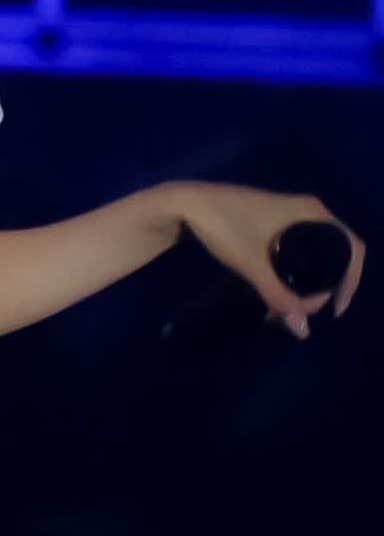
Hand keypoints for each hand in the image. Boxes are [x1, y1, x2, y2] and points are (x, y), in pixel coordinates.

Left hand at [170, 184, 365, 337]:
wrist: (184, 204)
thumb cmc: (222, 226)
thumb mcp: (252, 264)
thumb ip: (279, 296)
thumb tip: (303, 331)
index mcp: (311, 213)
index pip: (351, 247)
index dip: (351, 280)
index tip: (335, 308)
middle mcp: (306, 211)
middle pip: (333, 253)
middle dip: (323, 286)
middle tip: (301, 312)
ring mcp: (289, 215)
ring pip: (312, 253)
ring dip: (305, 282)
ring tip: (285, 308)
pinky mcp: (272, 222)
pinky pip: (296, 250)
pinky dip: (292, 272)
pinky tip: (275, 291)